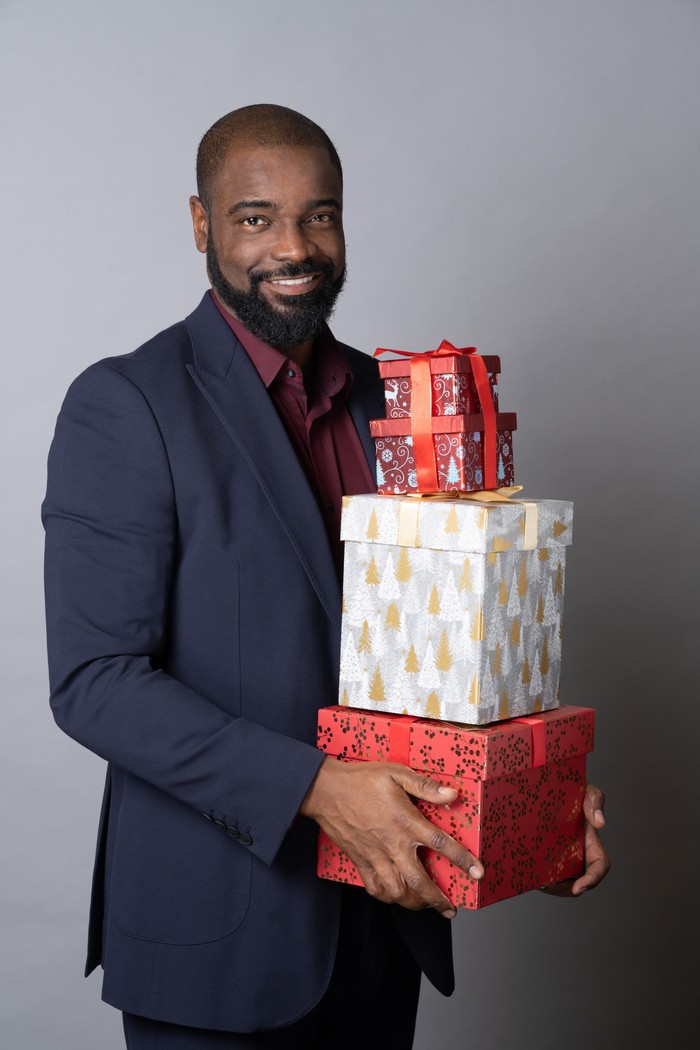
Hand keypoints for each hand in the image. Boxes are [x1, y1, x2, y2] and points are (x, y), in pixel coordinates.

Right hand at [301, 757, 483, 916]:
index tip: (478, 873)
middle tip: (451, 910)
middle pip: (419, 882)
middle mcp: (392, 844)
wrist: (325, 790)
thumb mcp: (396, 773)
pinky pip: (375, 889)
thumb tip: (452, 794)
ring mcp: (375, 856)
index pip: (440, 844)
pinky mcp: (360, 861)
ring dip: (414, 904)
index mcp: (405, 821)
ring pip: (397, 892)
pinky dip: (388, 898)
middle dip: (438, 900)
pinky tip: (396, 896)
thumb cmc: (361, 779)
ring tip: (426, 906)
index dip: (462, 860)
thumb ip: (425, 786)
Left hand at [541, 782, 609, 896]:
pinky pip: (541, 870)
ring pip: (557, 879)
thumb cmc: (571, 786)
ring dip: (548, 885)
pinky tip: (524, 872)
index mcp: (590, 841)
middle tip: (545, 886)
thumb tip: (600, 824)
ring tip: (534, 880)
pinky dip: (535, 875)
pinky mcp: (542, 852)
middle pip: (576, 881)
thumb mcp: (585, 790)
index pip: (598, 866)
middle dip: (563, 889)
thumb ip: (595, 801)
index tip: (578, 889)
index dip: (591, 880)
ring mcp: (559, 853)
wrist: (546, 782)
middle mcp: (576, 851)